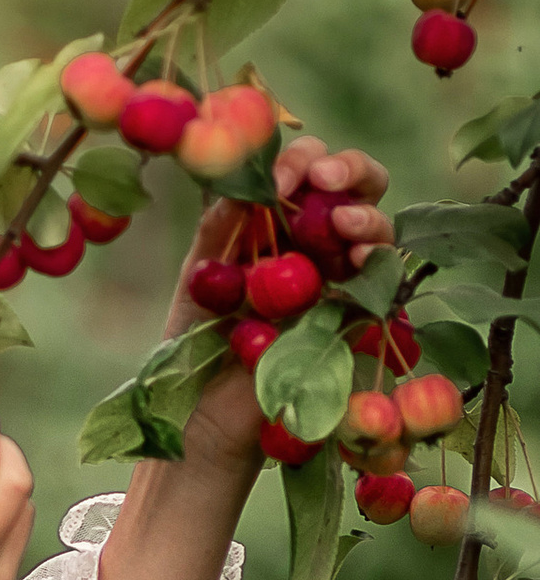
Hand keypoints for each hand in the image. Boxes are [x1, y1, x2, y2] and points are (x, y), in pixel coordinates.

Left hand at [167, 134, 397, 466]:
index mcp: (276, 223)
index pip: (303, 170)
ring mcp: (341, 278)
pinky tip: (357, 256)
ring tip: (341, 223)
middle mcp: (315, 242)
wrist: (205, 419)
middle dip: (348, 170)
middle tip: (325, 178)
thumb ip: (221, 228)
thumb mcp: (200, 278)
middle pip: (353, 186)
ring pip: (376, 226)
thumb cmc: (197, 347)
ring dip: (365, 214)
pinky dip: (375, 259)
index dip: (297, 161)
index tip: (276, 178)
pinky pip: (382, 279)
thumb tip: (244, 180)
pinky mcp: (358, 317)